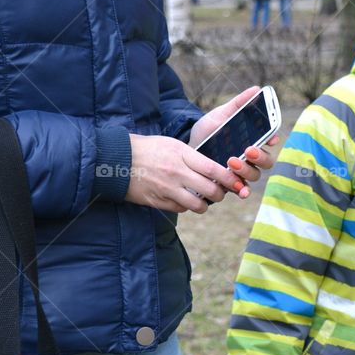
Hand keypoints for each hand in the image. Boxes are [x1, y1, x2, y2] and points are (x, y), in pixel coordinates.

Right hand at [125, 134, 245, 213]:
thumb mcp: (172, 144)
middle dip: (220, 194)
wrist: (116, 160)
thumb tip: (214, 169)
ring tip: (203, 200)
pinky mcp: (158, 201)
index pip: (214, 169)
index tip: (237, 182)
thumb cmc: (147, 148)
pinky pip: (181, 209)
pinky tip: (184, 199)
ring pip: (198, 205)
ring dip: (204, 205)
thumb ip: (192, 156)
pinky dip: (186, 206)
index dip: (230, 179)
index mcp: (181, 154)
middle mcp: (176, 173)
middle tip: (220, 192)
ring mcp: (167, 189)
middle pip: (211, 190)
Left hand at [188, 87, 279, 196]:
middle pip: (266, 160)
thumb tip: (256, 89)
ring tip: (232, 162)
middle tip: (248, 150)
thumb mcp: (219, 115)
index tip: (271, 137)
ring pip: (255, 175)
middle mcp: (251, 158)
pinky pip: (243, 190)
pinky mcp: (231, 185)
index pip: (269, 140)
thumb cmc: (207, 132)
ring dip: (248, 170)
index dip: (273, 139)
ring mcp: (242, 172)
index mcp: (252, 140)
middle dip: (260, 156)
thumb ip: (237, 104)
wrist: (185, 150)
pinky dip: (244, 191)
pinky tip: (241, 191)